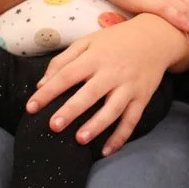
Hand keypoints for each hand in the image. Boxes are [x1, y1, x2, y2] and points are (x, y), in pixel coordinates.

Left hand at [26, 14, 173, 155]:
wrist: (157, 36)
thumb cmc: (117, 40)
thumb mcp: (89, 40)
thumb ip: (63, 60)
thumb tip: (42, 83)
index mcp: (96, 56)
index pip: (67, 75)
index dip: (48, 92)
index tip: (31, 107)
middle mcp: (113, 72)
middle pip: (90, 93)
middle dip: (72, 110)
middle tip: (54, 126)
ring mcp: (129, 86)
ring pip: (113, 109)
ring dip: (97, 125)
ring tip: (80, 140)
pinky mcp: (143, 97)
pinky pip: (132, 120)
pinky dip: (121, 136)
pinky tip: (107, 151)